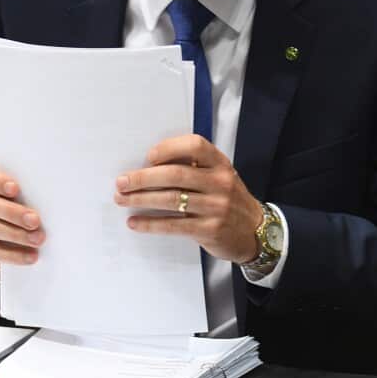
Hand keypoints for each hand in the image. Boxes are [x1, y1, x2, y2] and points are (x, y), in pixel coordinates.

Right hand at [0, 163, 44, 271]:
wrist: (8, 236)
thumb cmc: (21, 206)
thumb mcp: (24, 195)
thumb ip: (30, 193)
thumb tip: (54, 199)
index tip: (15, 188)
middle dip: (12, 212)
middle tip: (35, 220)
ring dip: (16, 234)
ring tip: (38, 239)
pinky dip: (13, 255)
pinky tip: (31, 256)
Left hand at [114, 134, 261, 263]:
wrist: (255, 232)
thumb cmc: (227, 199)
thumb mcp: (219, 176)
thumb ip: (194, 167)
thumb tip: (149, 165)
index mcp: (220, 164)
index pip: (195, 146)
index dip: (169, 148)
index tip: (148, 157)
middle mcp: (220, 182)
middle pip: (175, 174)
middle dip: (143, 178)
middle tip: (120, 182)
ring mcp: (216, 207)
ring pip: (170, 199)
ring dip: (141, 199)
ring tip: (121, 199)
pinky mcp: (209, 230)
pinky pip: (173, 225)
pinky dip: (150, 223)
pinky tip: (134, 222)